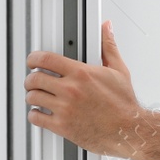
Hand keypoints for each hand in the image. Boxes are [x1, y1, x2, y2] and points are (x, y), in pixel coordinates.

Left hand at [26, 19, 148, 156]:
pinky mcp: (62, 126)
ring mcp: (65, 109)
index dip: (33, 58)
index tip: (32, 61)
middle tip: (33, 80)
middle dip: (31, 78)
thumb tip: (107, 29)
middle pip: (35, 78)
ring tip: (36, 96)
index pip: (45, 59)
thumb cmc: (124, 105)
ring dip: (32, 96)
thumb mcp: (118, 70)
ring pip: (33, 97)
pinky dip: (34, 114)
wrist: (128, 130)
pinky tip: (39, 113)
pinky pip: (37, 118)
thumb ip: (108, 47)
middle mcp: (70, 90)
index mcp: (81, 74)